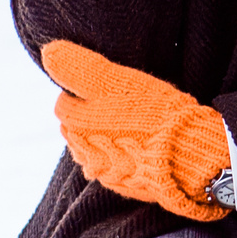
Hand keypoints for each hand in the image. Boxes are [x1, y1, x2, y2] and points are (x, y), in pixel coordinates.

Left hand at [42, 40, 231, 221]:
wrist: (187, 157)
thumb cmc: (154, 114)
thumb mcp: (117, 81)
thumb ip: (80, 67)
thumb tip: (48, 51)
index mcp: (75, 123)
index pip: (65, 102)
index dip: (84, 92)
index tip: (108, 88)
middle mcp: (81, 151)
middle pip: (77, 127)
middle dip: (91, 116)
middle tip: (123, 106)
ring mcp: (102, 172)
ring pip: (94, 148)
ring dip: (106, 137)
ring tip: (134, 127)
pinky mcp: (122, 186)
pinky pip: (115, 166)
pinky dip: (123, 156)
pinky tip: (143, 147)